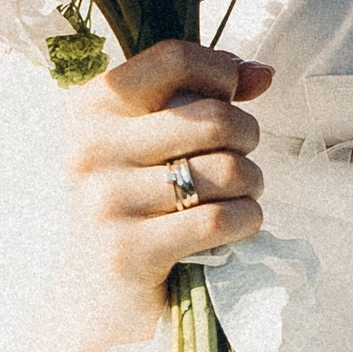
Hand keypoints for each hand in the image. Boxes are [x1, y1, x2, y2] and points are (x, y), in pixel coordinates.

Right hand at [59, 40, 269, 345]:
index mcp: (91, 105)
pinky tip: (238, 223)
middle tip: (242, 157)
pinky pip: (218, 220)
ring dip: (251, 183)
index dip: (221, 73)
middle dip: (248, 136)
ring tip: (240, 193)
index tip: (231, 96)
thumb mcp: (151, 140)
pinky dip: (246, 220)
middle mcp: (90, 146)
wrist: (96, 293)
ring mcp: (106, 200)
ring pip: (225, 170)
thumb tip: (262, 73)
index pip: (174, 58)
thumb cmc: (135, 202)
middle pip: (212, 117)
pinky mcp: (128, 250)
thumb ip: (202, 96)